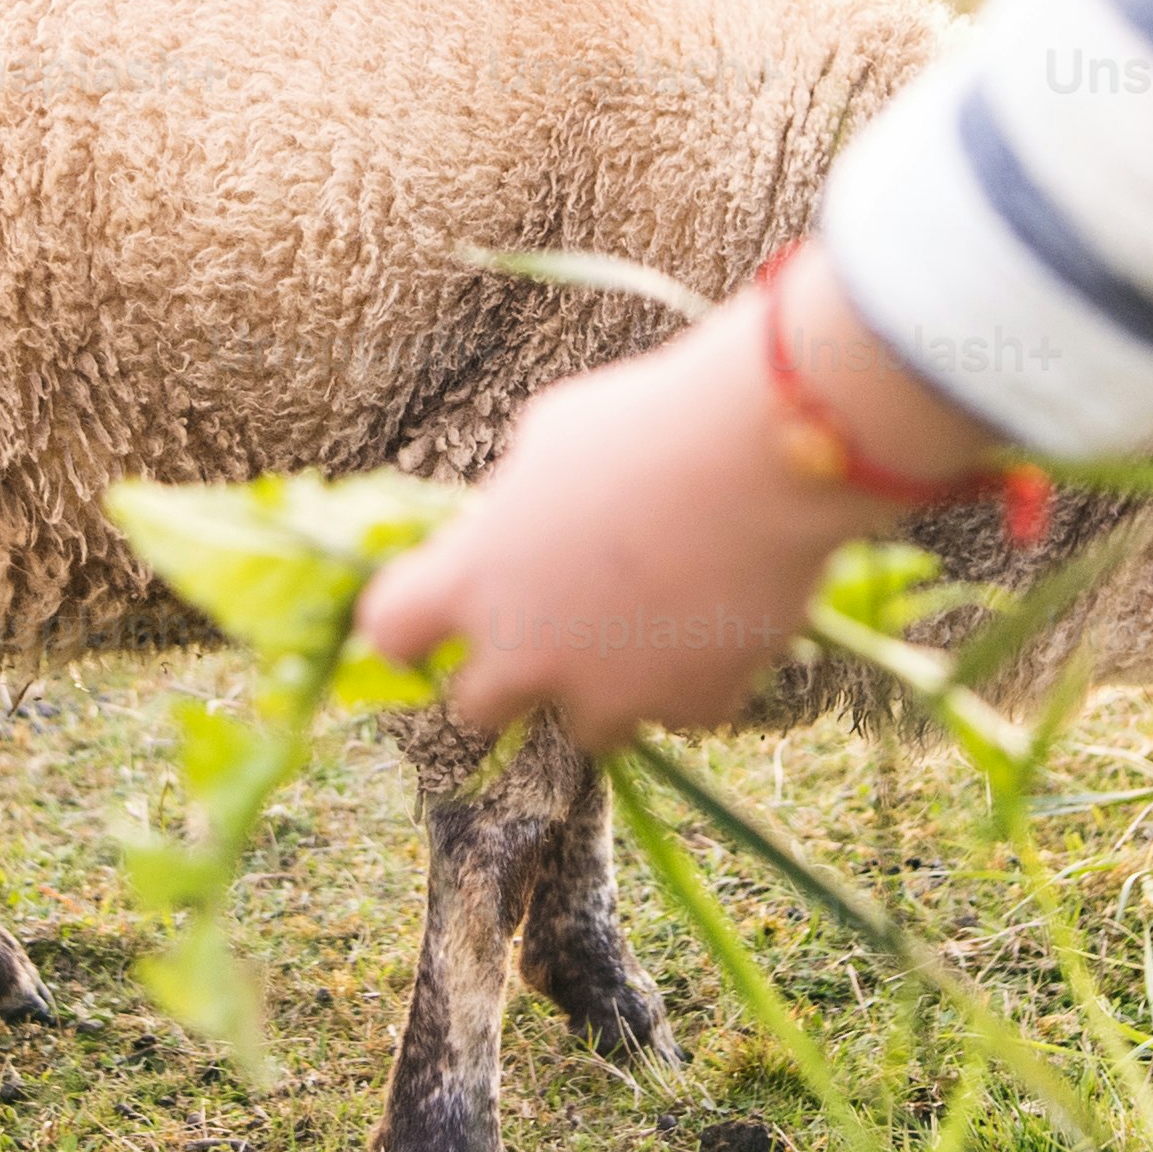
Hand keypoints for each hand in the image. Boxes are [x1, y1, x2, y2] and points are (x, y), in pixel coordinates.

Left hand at [355, 255, 997, 754]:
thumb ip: (518, 504)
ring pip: (589, 728)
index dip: (412, 629)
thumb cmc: (645, 423)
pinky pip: (682, 709)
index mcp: (472, 577)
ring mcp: (609, 691)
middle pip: (478, 708)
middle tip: (558, 633)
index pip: (392, 631)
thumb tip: (519, 523)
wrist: (759, 459)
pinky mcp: (690, 706)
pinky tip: (728, 613)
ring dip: (611, 688)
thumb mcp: (550, 440)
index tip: (435, 624)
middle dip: (511, 677)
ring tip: (660, 618)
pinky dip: (699, 675)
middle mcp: (525, 652)